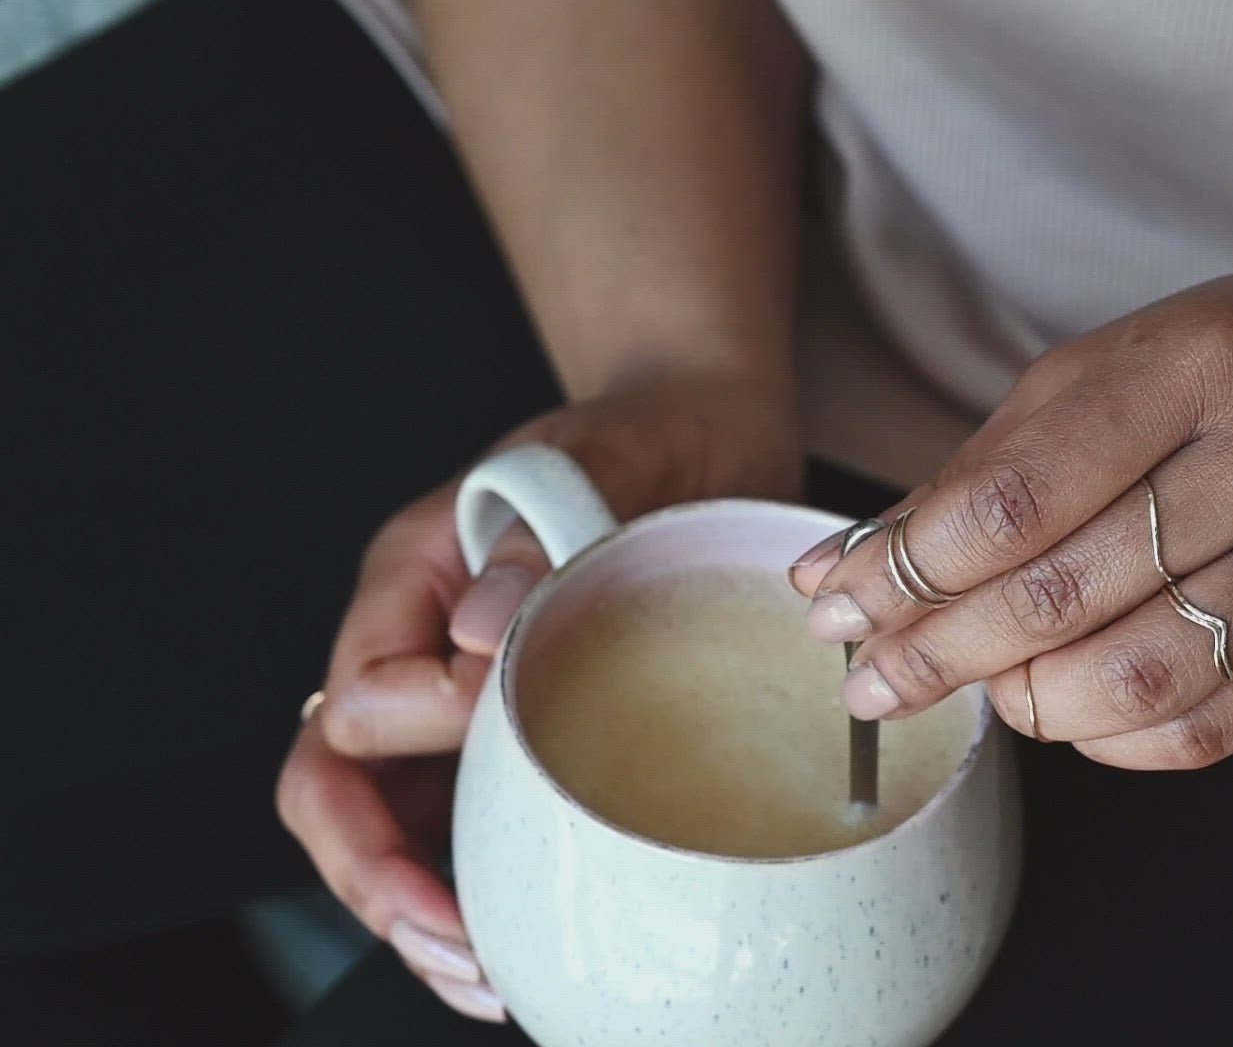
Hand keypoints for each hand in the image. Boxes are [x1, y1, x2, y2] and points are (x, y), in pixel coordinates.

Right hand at [277, 372, 800, 1020]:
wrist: (709, 436)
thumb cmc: (646, 439)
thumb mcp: (600, 461)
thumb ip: (540, 538)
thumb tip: (478, 636)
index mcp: (411, 581)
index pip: (359, 702)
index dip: (414, 750)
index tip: (504, 762)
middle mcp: (416, 650)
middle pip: (340, 790)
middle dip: (382, 880)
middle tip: (458, 944)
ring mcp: (462, 703)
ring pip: (399, 829)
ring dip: (428, 914)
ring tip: (488, 980)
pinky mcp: (522, 737)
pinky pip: (474, 830)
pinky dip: (488, 895)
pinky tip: (525, 945)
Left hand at [790, 265, 1232, 769]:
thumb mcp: (1132, 359)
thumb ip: (994, 462)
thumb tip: (854, 568)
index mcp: (1209, 358)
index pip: (1018, 496)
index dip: (907, 568)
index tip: (838, 604)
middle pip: (1065, 596)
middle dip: (940, 650)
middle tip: (872, 677)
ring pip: (1137, 683)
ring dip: (1024, 703)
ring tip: (980, 686)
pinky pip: (1210, 732)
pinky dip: (1112, 739)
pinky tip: (1069, 710)